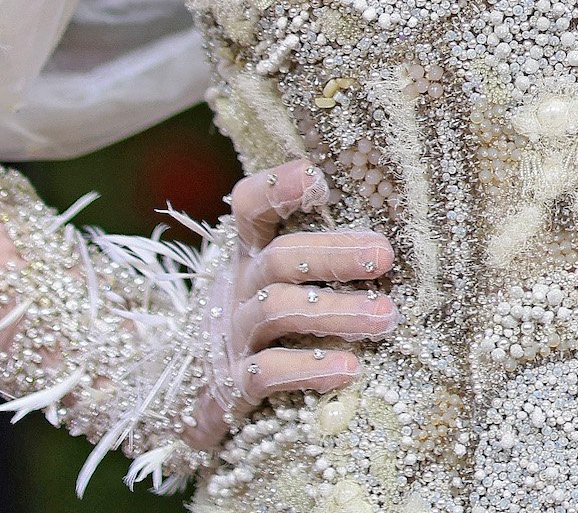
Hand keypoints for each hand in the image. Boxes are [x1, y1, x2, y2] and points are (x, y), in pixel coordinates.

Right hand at [183, 158, 397, 449]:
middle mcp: (239, 288)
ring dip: (337, 311)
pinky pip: (268, 373)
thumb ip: (316, 260)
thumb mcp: (277, 286)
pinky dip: (309, 369)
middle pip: (280, 258)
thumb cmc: (260, 331)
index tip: (315, 176)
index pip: (250, 208)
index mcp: (249, 256)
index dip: (275, 188)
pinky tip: (349, 369)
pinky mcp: (233, 385)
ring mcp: (233, 336)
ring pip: (278, 310)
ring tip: (386, 316)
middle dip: (333, 254)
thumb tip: (387, 240)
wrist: (190, 400)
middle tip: (383, 254)